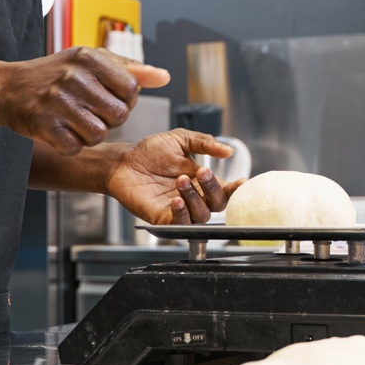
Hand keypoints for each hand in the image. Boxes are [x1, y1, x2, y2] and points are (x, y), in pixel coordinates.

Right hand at [0, 48, 168, 153]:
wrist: (8, 87)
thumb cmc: (57, 75)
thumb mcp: (91, 62)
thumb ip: (130, 70)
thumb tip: (165, 77)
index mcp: (89, 58)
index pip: (131, 89)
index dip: (125, 100)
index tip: (107, 99)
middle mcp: (73, 76)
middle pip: (119, 115)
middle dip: (110, 120)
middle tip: (91, 113)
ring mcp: (57, 101)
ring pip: (99, 134)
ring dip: (90, 135)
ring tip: (76, 122)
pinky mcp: (42, 124)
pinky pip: (74, 147)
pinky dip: (70, 145)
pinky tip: (60, 132)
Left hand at [106, 131, 244, 223]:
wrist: (122, 162)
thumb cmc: (148, 152)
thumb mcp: (180, 140)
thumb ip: (204, 143)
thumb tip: (228, 151)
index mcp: (201, 181)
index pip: (225, 190)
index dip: (237, 189)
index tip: (242, 182)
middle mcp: (194, 197)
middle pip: (217, 204)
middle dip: (213, 188)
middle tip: (201, 172)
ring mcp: (180, 210)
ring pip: (201, 215)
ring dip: (195, 198)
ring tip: (180, 180)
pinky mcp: (163, 219)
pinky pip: (180, 224)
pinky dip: (181, 213)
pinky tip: (175, 200)